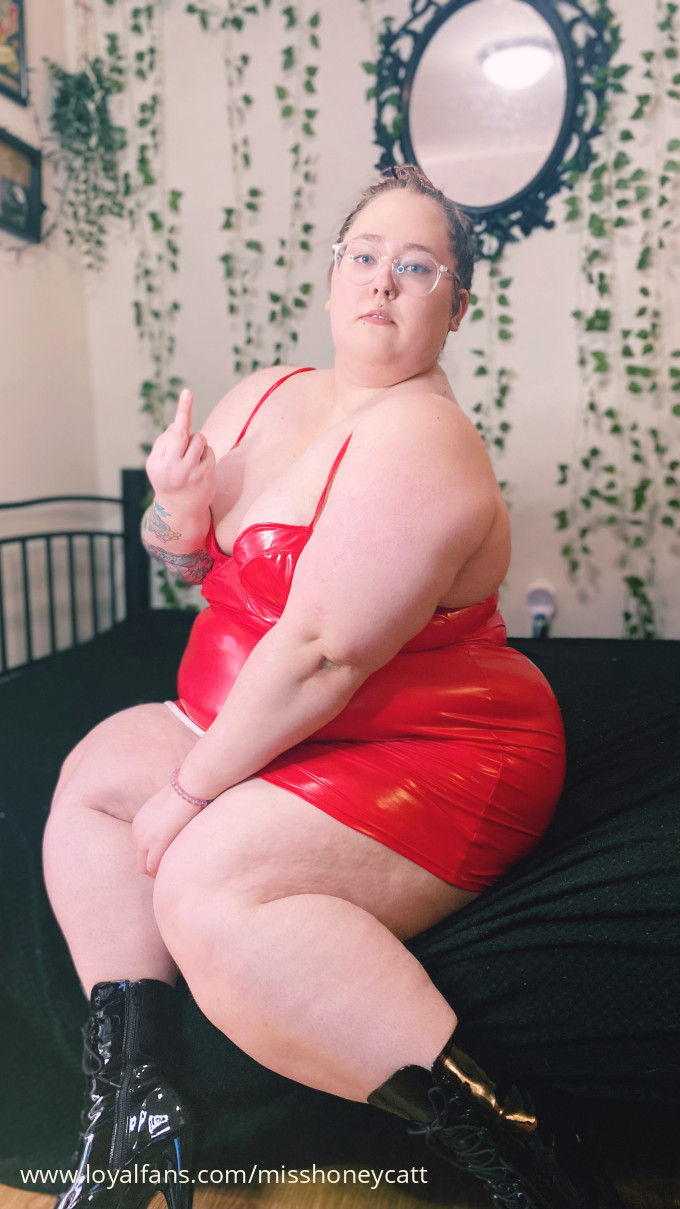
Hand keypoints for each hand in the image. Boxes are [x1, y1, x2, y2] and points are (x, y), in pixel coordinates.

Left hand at [132, 782, 202, 877]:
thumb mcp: (170, 806)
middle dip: (153, 867)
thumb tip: (181, 823)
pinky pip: (152, 868)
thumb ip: (168, 818)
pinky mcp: (155, 846)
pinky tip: (174, 870)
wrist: (188, 789)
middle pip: (139, 859)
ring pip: (144, 867)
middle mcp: (137, 831)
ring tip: (173, 872)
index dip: (153, 856)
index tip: (168, 859)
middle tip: (170, 870)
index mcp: (140, 821)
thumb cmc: (186, 794)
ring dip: (157, 872)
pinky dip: (161, 872)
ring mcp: (144, 839)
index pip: (141, 847)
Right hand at [145, 389, 216, 513]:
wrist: (179, 510)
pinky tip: (198, 466)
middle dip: (186, 419)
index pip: (174, 432)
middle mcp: (176, 467)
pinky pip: (208, 451)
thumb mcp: (157, 463)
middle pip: (187, 434)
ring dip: (195, 442)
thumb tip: (178, 425)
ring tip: (189, 456)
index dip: (183, 411)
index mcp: (159, 462)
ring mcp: (193, 472)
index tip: (188, 392)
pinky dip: (203, 453)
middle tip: (187, 398)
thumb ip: (164, 442)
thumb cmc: (166, 479)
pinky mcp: (207, 475)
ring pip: (199, 440)